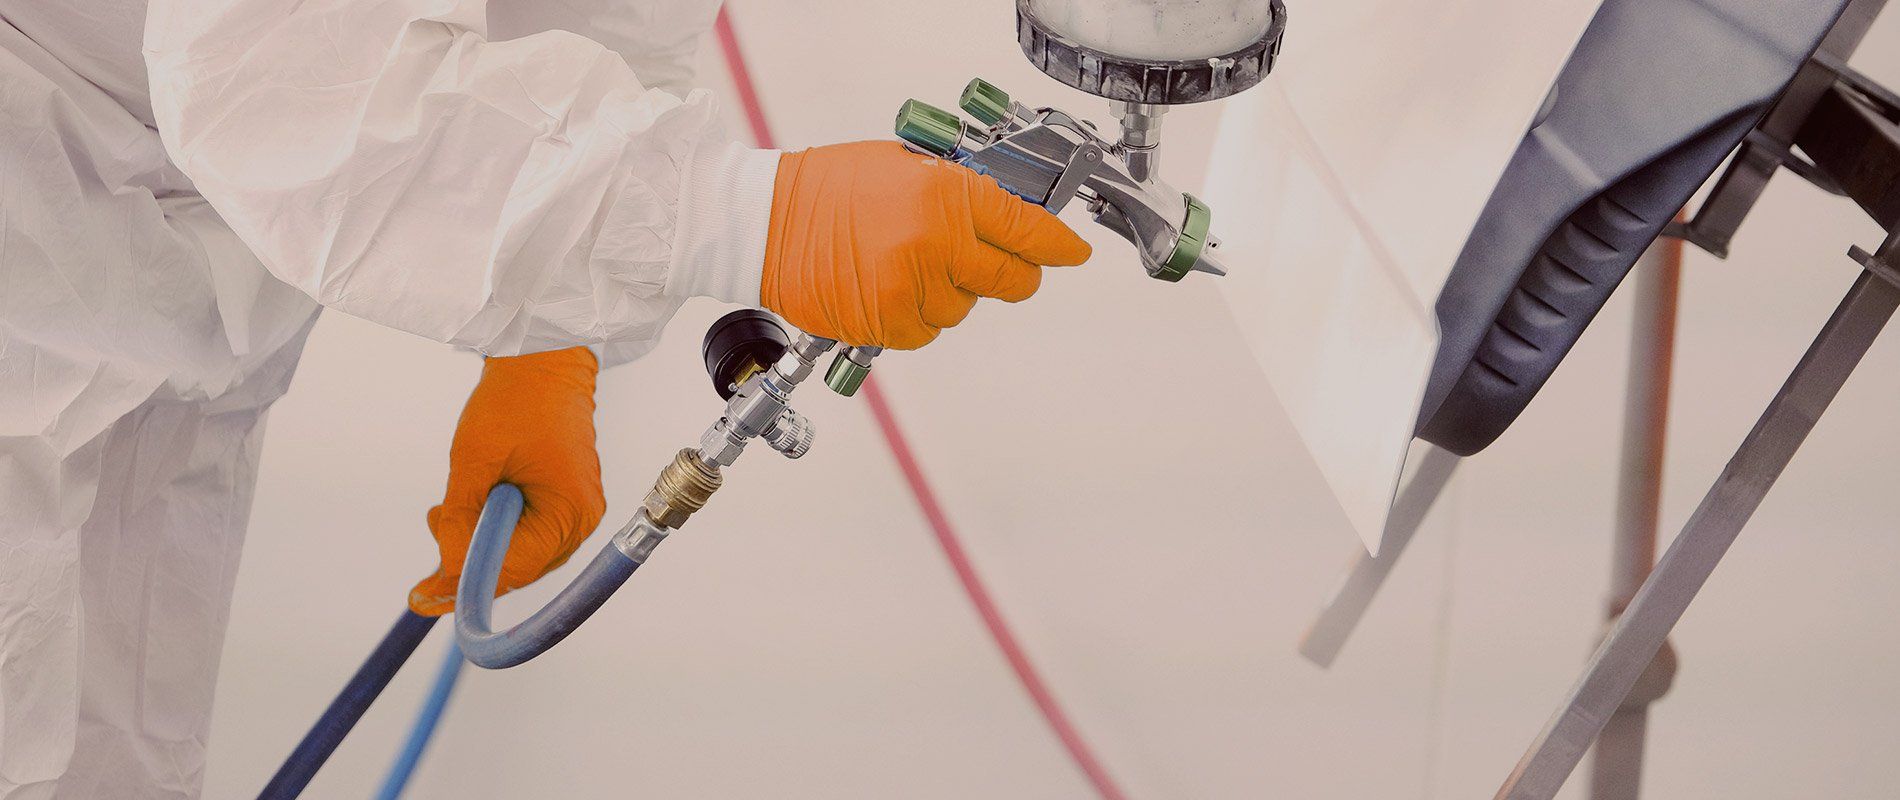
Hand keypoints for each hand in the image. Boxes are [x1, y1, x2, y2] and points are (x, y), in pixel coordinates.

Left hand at [409, 347, 605, 615]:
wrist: (543, 358)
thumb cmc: (514, 400)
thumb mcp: (473, 462)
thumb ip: (459, 522)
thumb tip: (443, 574)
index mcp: (569, 512)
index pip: (513, 570)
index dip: (465, 584)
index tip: (422, 594)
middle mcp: (581, 520)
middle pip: (518, 569)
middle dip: (470, 558)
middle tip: (435, 522)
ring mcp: (576, 512)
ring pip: (518, 554)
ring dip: (479, 540)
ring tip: (448, 506)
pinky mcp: (564, 500)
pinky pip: (525, 534)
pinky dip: (493, 526)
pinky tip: (471, 501)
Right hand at [761, 141, 1091, 348]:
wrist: (763, 223)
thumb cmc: (827, 189)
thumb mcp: (907, 167)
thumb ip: (960, 193)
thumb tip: (1006, 216)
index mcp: (948, 196)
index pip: (1028, 229)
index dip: (1058, 245)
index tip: (1073, 252)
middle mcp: (937, 243)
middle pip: (1012, 280)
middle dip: (1011, 274)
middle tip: (991, 265)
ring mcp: (913, 288)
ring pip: (966, 308)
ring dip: (950, 294)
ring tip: (908, 265)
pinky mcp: (888, 323)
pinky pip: (928, 332)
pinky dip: (916, 318)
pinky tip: (890, 290)